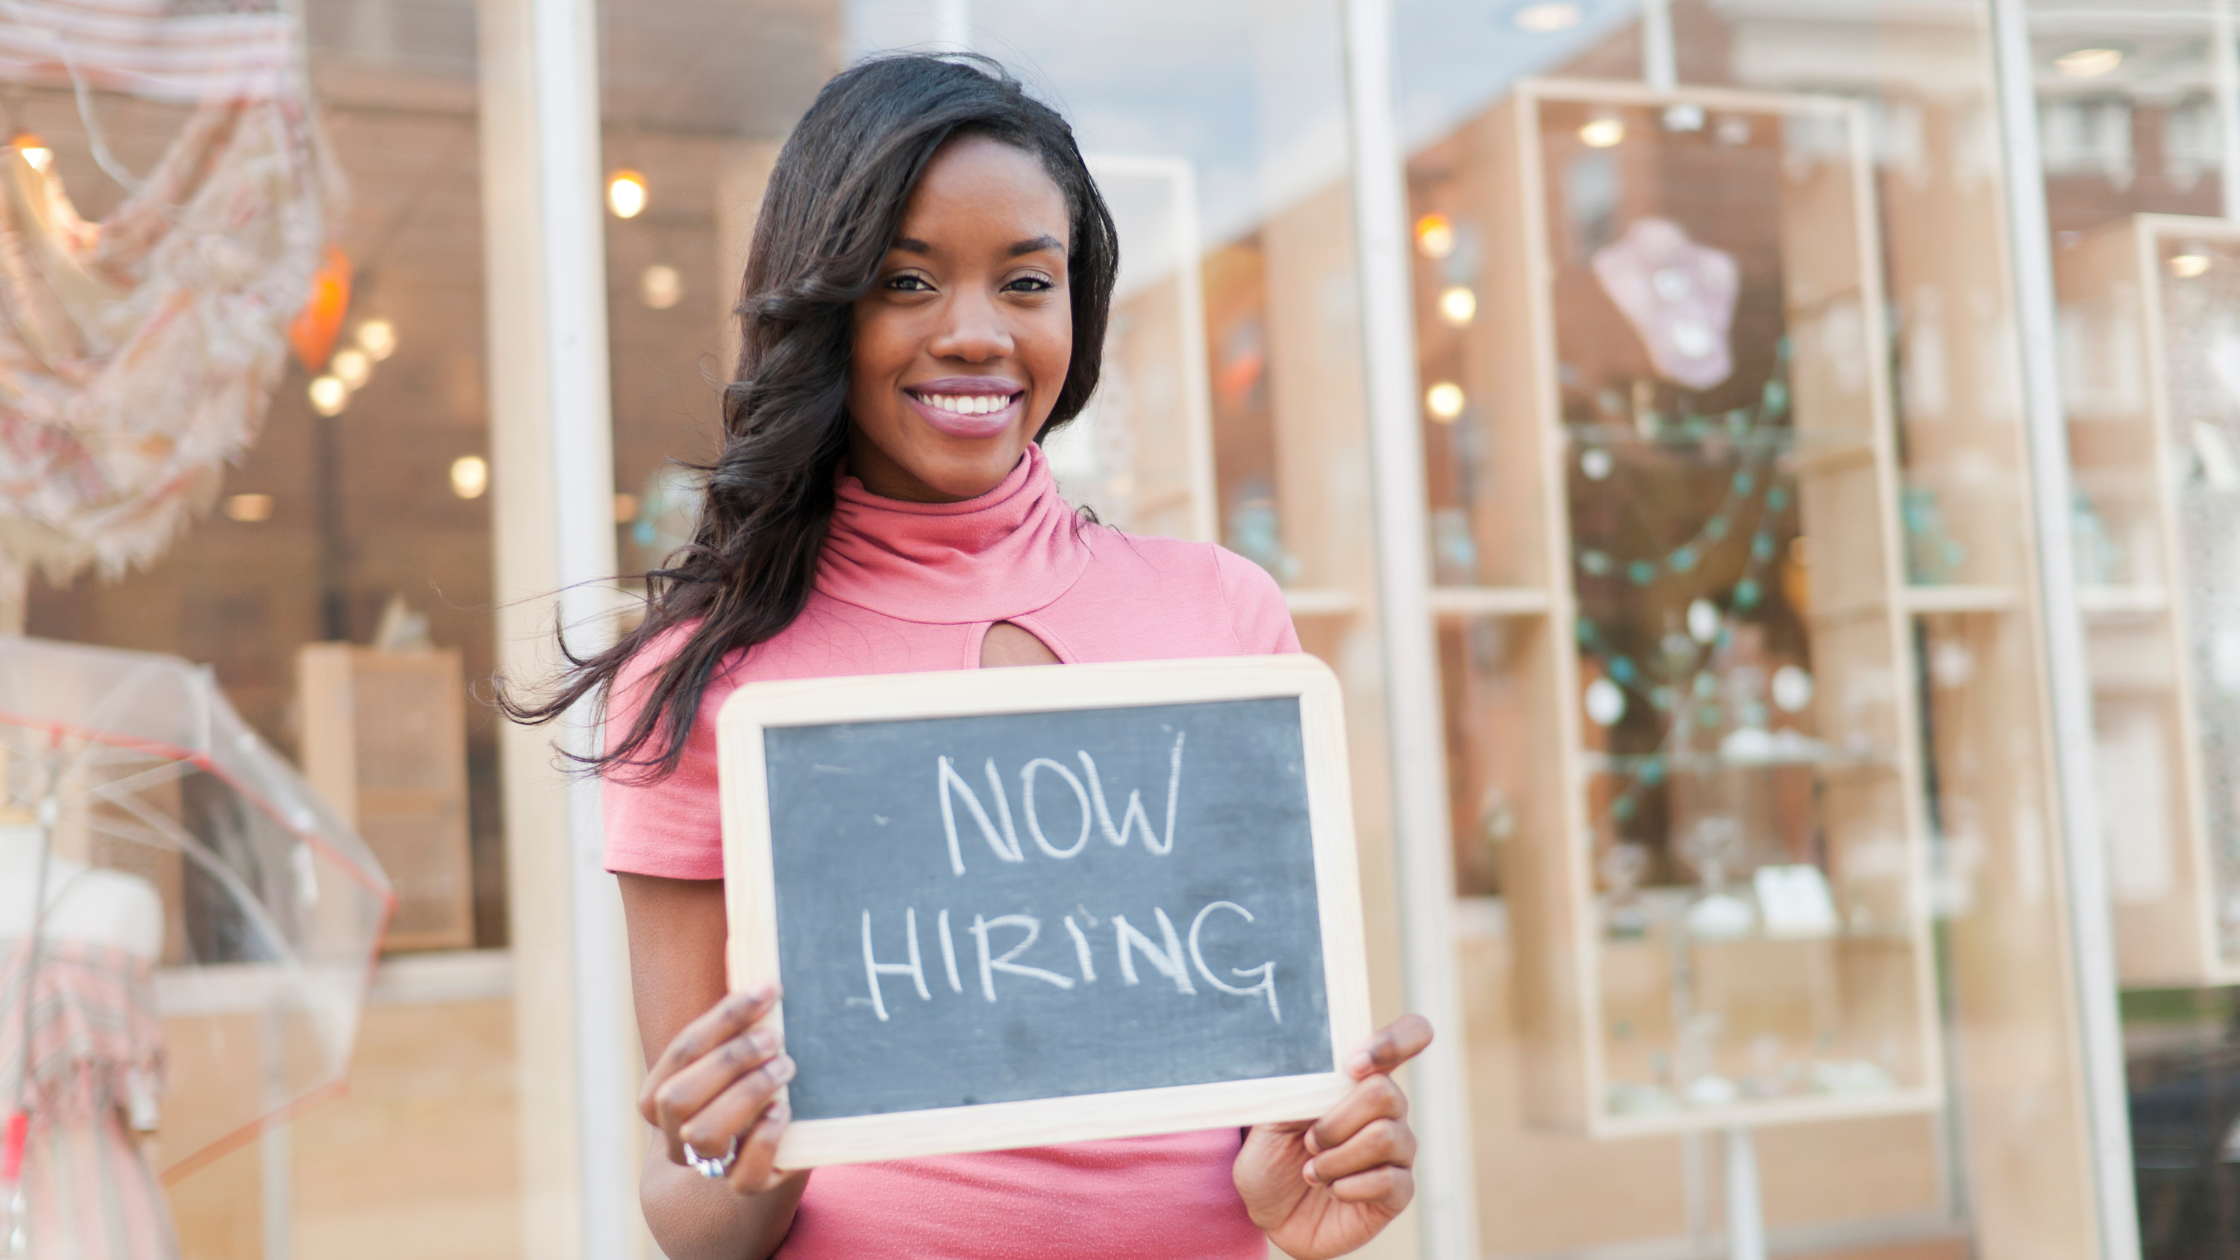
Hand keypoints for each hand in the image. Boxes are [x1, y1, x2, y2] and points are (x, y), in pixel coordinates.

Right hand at [640, 984, 797, 1196]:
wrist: (749, 1169)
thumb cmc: (743, 1093)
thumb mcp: (731, 1061)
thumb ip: (734, 1025)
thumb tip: (756, 962)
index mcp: (660, 1094)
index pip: (683, 1050)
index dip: (725, 1018)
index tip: (767, 991)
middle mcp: (674, 1133)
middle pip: (679, 1097)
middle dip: (729, 1061)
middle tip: (774, 1037)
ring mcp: (706, 1165)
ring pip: (704, 1135)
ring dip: (746, 1094)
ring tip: (783, 1067)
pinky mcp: (745, 1189)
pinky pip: (743, 1177)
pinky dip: (764, 1140)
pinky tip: (783, 1112)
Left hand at [1233, 1015, 1430, 1259]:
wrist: (1269, 1211)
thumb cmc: (1272, 1157)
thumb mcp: (1271, 1117)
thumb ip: (1299, 1088)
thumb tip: (1325, 1071)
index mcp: (1360, 1079)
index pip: (1407, 1036)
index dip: (1395, 1040)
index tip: (1354, 1064)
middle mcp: (1388, 1110)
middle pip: (1385, 1092)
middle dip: (1336, 1121)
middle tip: (1309, 1141)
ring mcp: (1398, 1151)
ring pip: (1385, 1136)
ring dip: (1337, 1158)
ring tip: (1313, 1172)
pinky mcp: (1398, 1192)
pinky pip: (1388, 1181)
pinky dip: (1349, 1186)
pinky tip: (1332, 1190)